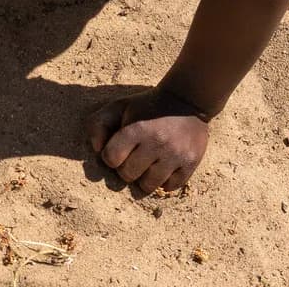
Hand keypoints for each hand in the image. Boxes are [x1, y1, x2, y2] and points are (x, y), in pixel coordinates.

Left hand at [84, 88, 209, 193]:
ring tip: (146, 164)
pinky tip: (162, 168)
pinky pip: (170, 187)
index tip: (117, 149)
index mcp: (137, 128)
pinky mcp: (191, 162)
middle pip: (128, 175)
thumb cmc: (146, 107)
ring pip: (148, 185)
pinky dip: (164, 182)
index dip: (110, 156)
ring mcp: (176, 154)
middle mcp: (157, 142)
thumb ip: (99, 124)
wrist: (186, 102)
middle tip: (133, 157)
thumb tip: (97, 149)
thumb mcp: (119, 107)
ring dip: (144, 177)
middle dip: (126, 168)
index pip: (111, 158)